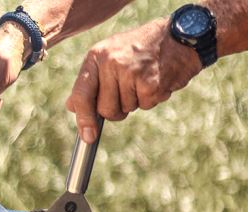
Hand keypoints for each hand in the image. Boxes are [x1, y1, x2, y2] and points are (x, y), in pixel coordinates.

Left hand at [66, 18, 201, 142]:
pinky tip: (156, 80)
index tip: (88, 136)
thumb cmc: (139, 49)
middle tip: (127, 90)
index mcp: (96, 57)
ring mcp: (131, 73)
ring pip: (126, 109)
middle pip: (105, 110)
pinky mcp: (150, 84)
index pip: (82, 94)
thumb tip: (71, 107)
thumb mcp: (108, 57)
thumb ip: (89, 82)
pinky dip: (151, 99)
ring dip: (135, 101)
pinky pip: (145, 106)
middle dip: (116, 109)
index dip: (83, 119)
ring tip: (143, 79)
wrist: (179, 35)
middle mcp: (111, 63)